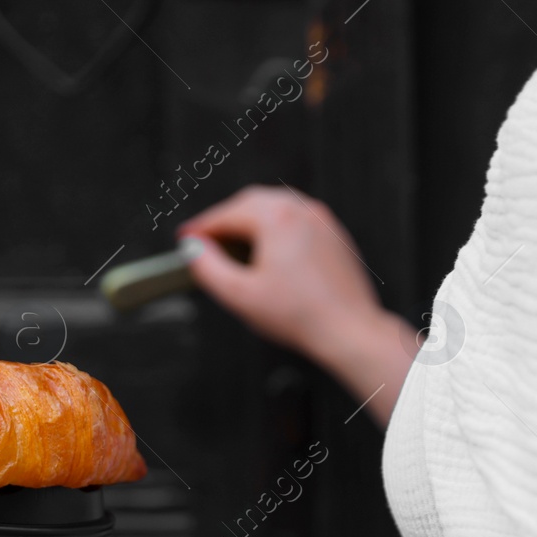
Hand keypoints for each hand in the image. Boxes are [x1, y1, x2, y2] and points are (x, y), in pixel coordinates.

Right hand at [178, 185, 419, 426]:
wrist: (351, 332)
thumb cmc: (299, 317)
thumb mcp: (239, 296)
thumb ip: (208, 268)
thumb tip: (193, 250)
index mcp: (277, 217)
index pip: (226, 215)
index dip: (201, 228)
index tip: (185, 239)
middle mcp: (302, 209)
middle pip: (251, 203)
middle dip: (225, 220)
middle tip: (205, 240)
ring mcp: (322, 220)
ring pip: (277, 209)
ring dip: (251, 222)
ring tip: (233, 246)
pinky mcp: (335, 236)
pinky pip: (298, 222)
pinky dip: (276, 230)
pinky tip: (268, 254)